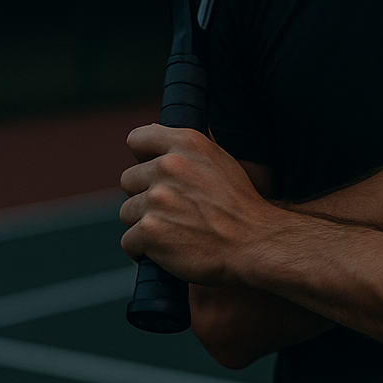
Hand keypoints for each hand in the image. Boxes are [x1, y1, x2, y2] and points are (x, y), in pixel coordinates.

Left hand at [119, 126, 281, 284]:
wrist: (254, 243)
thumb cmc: (239, 205)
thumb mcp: (220, 161)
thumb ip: (186, 149)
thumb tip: (154, 132)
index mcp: (187, 143)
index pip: (137, 139)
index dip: (144, 158)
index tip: (155, 173)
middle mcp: (168, 166)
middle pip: (129, 180)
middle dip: (146, 196)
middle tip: (175, 210)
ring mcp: (157, 198)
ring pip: (128, 212)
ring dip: (146, 224)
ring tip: (177, 230)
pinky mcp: (149, 230)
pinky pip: (129, 241)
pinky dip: (145, 250)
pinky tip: (170, 248)